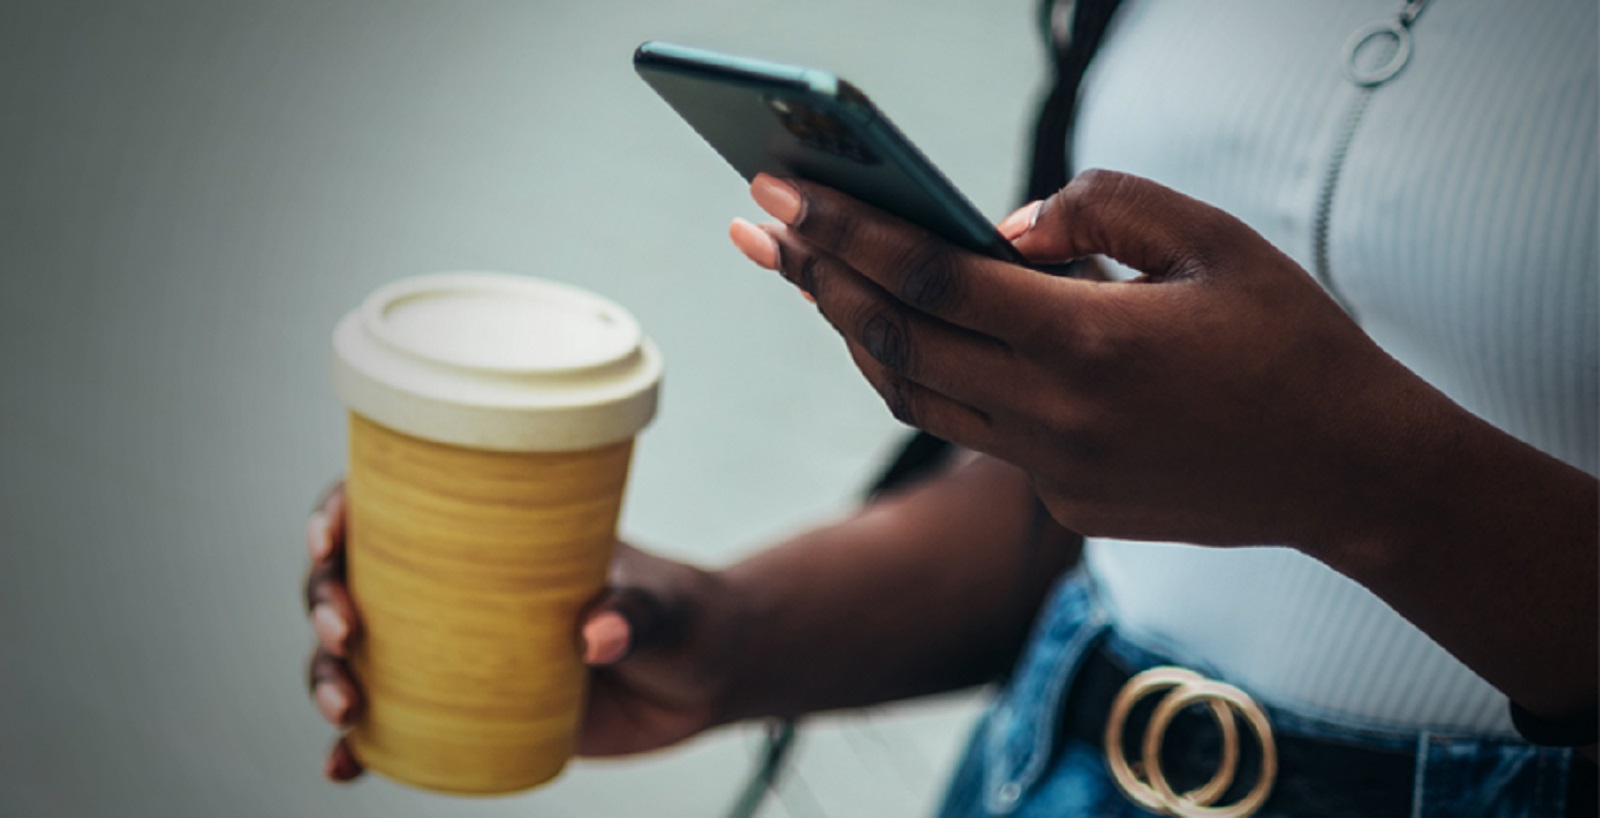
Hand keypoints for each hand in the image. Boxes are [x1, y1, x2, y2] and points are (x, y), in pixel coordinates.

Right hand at [304, 484, 736, 780]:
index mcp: (492, 537)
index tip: (331, 536)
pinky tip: (341, 768)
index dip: (340, 513)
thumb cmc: (684, 615)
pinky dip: (360, 749)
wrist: (708, 675)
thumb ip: (636, 616)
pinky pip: (396, 730)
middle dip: (323, 603)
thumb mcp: (665, 605)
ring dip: (327, 677)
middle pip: (355, 582)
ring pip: (360, 656)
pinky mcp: (471, 713)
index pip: (394, 509)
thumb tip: (594, 638)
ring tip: (344, 710)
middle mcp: (458, 590)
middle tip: (344, 634)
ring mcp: (459, 653)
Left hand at [729, 170, 1459, 551]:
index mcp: (1090, 341)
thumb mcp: (1212, 238)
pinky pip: (974, 432)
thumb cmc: (1292, 340)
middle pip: (896, 341)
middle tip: (757, 229)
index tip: (780, 193)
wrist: (1352, 472)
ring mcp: (1055, 470)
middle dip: (815, 279)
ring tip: (813, 277)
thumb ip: (1099, 210)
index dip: (845, 231)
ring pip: (917, 397)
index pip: (931, 275)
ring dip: (858, 335)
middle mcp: (1056, 416)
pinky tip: (912, 335)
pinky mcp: (1066, 502)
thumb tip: (1001, 227)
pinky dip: (932, 377)